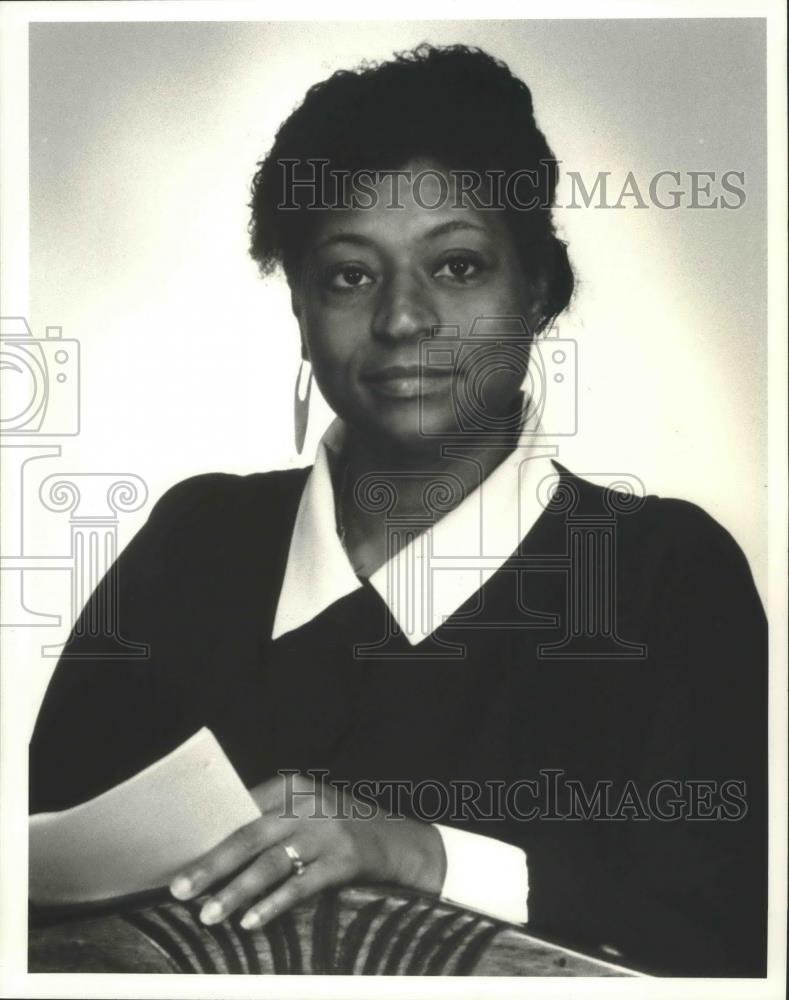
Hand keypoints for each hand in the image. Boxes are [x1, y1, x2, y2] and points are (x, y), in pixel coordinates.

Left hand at [169, 771, 445, 929]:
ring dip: (236, 891)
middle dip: (211, 865)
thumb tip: (210, 857)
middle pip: (249, 836)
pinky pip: (301, 885)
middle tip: (180, 890)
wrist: (401, 842)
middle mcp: (306, 804)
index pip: (238, 811)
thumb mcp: (305, 814)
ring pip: (271, 863)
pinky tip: (252, 921)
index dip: (206, 837)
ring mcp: (327, 831)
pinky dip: (274, 904)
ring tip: (210, 914)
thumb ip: (267, 824)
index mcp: (290, 787)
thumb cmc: (338, 830)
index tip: (175, 860)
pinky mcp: (344, 860)